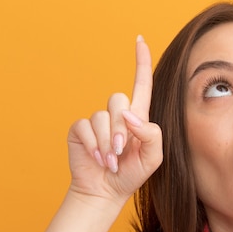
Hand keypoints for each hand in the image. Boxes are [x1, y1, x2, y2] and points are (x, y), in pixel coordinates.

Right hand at [67, 36, 161, 201]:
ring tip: (109, 160)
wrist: (105, 191)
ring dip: (107, 142)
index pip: (141, 85)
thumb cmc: (131, 174)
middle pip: (119, 100)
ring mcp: (97, 121)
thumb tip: (129, 115)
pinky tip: (97, 158)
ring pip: (102, 116)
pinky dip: (93, 144)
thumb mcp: (153, 157)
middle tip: (121, 152)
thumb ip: (151, 134)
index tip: (140, 40)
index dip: (141, 62)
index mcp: (137, 117)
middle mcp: (117, 115)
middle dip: (121, 128)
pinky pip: (85, 126)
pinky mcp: (80, 129)